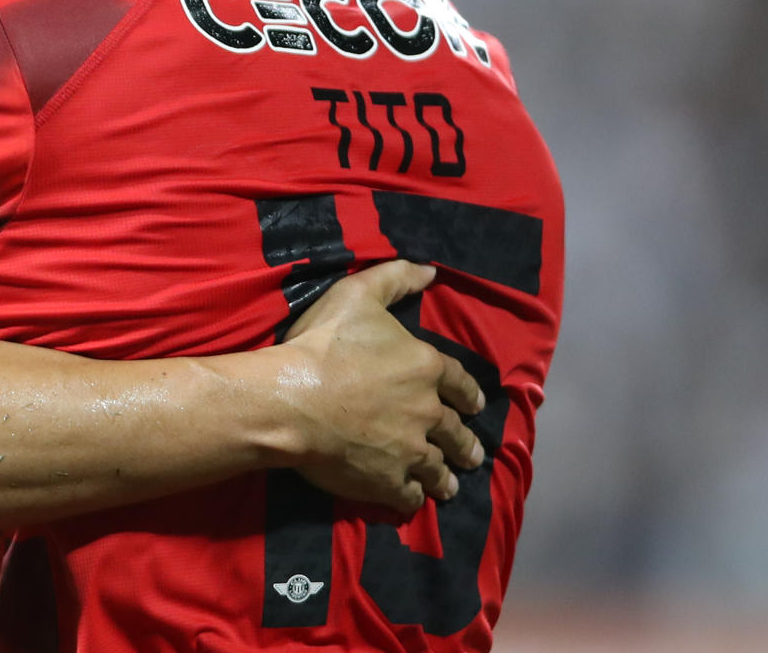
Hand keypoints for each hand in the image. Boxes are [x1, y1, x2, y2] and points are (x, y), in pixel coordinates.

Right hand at [269, 261, 484, 514]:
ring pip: (439, 470)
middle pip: (457, 434)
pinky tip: (412, 498)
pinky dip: (413, 497)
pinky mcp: (389, 482)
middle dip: (466, 445)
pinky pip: (410, 496)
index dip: (469, 396)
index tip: (475, 407)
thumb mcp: (358, 294)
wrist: (292, 399)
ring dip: (446, 477)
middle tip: (471, 455)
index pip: (462, 385)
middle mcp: (428, 412)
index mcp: (426, 367)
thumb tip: (431, 269)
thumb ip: (396, 278)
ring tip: (448, 485)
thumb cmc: (323, 344)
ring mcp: (411, 452)